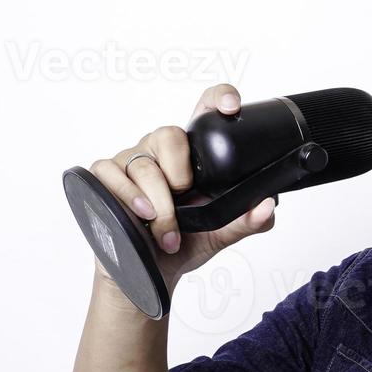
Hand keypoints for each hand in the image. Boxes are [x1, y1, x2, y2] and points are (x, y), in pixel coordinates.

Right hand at [85, 83, 277, 293]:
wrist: (151, 272)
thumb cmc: (184, 245)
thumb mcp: (221, 234)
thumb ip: (247, 220)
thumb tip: (266, 207)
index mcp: (192, 155)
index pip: (204, 111)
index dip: (217, 99)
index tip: (231, 106)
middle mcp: (160, 151)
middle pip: (168, 134)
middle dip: (178, 170)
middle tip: (185, 196)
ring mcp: (130, 162)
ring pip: (142, 165)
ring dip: (159, 203)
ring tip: (168, 232)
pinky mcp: (104, 177)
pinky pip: (109, 172)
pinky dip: (127, 197)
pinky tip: (142, 217)